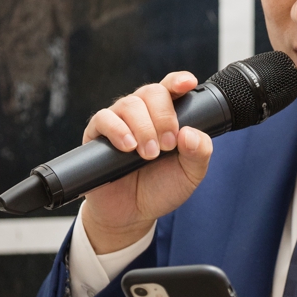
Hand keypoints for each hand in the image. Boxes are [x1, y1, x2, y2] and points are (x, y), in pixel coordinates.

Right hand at [80, 72, 212, 252]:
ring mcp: (119, 121)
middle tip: (167, 146)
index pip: (172, 88)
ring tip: (148, 155)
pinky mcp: (97, 135)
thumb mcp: (190, 175)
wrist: (131, 214)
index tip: (188, 83)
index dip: (179, 81)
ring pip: (129, 104)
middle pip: (152, 92)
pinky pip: (104, 119)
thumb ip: (199, 153)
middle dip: (164, 117)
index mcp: (167, 115)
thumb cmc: (160, 189)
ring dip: (143, 128)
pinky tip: (128, 146)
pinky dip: (117, 130)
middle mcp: (143, 113)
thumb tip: (190, 133)